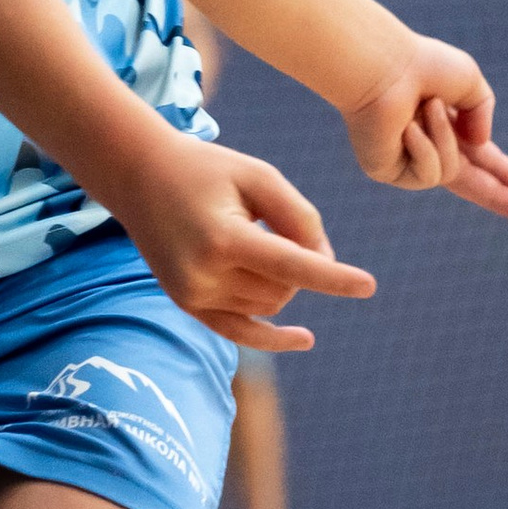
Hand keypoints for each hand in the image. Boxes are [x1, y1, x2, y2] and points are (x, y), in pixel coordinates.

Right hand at [110, 121, 373, 355]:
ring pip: (269, 305)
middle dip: (299, 261)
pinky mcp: (187, 304)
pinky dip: (273, 336)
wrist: (139, 176)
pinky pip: (242, 331)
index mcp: (222, 238)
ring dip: (279, 279)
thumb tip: (326, 263)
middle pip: (285, 286)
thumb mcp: (259, 175)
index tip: (369, 285)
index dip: (333, 277)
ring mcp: (192, 295)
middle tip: (276, 219)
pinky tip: (306, 339)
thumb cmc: (206, 169)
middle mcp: (204, 275)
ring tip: (250, 234)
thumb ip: (300, 217)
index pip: (290, 265)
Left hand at [342, 35, 507, 223]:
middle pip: (465, 180)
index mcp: (442, 122)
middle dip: (495, 194)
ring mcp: (403, 159)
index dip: (498, 168)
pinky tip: (407, 126)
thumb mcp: (469, 81)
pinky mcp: (385, 170)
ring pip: (449, 171)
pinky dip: (425, 147)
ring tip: (428, 104)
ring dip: (445, 137)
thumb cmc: (421, 67)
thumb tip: (481, 146)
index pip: (475, 152)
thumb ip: (482, 111)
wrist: (382, 68)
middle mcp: (423, 142)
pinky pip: (427, 174)